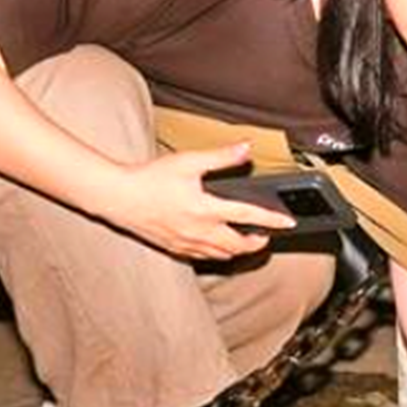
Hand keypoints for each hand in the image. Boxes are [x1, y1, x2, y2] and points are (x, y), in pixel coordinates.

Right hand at [96, 143, 294, 259]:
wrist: (117, 197)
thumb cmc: (150, 178)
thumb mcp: (188, 161)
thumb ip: (220, 157)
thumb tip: (246, 148)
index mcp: (206, 209)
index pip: (249, 217)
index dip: (272, 220)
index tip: (288, 223)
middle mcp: (199, 231)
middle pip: (238, 246)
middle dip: (256, 243)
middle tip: (265, 234)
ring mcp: (186, 244)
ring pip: (222, 256)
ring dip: (238, 250)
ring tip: (246, 240)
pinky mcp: (174, 249)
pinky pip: (203, 258)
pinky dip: (217, 254)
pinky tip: (217, 245)